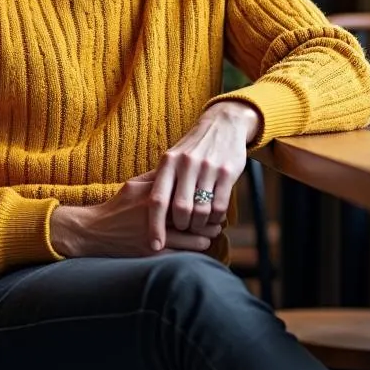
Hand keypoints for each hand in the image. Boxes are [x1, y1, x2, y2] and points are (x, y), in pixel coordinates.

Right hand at [50, 172, 213, 258]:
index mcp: (153, 194)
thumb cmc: (117, 206)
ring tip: (211, 233)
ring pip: (195, 238)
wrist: (94, 232)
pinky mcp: (153, 253)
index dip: (205, 197)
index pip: (189, 194)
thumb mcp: (134, 185)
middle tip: (218, 219)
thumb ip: (157, 177)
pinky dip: (195, 250)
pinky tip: (199, 246)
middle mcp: (156, 213)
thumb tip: (181, 168)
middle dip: (210, 219)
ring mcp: (155, 234)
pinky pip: (184, 253)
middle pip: (196, 217)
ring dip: (206, 236)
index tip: (212, 197)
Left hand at [148, 101, 260, 245]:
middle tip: (183, 229)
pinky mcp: (227, 172)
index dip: (155, 226)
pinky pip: (219, 206)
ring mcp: (207, 168)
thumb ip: (160, 180)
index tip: (154, 245)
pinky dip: (215, 218)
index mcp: (168, 163)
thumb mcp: (172, 158)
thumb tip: (143, 210)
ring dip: (199, 225)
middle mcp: (186, 165)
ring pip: (201, 210)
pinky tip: (214, 218)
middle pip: (180, 209)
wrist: (223, 124)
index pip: (157, 200)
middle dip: (181, 226)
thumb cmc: (192, 148)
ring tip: (198, 225)